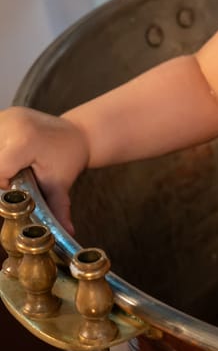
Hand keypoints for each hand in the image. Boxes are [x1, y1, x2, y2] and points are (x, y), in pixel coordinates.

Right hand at [0, 107, 88, 232]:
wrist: (76, 134)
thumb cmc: (68, 158)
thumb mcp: (60, 185)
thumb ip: (56, 209)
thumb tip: (68, 234)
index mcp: (23, 141)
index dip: (3, 187)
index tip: (15, 190)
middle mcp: (10, 124)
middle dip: (2, 177)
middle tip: (16, 179)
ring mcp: (5, 117)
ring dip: (2, 165)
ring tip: (17, 170)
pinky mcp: (2, 116)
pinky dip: (2, 155)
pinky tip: (12, 161)